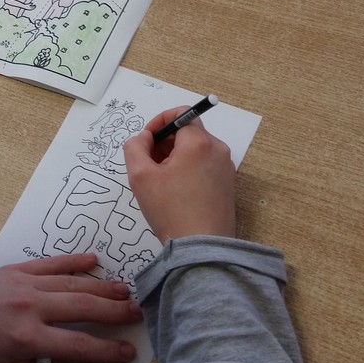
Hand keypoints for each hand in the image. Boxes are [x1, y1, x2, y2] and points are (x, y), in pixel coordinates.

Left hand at [0, 253, 140, 362]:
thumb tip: (71, 355)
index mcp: (27, 339)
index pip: (78, 347)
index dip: (106, 351)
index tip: (128, 351)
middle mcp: (30, 308)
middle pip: (83, 308)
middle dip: (114, 312)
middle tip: (139, 312)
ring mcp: (25, 283)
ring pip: (73, 283)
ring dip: (102, 286)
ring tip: (127, 290)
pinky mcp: (17, 268)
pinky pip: (52, 263)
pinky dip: (74, 261)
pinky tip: (94, 260)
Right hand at [124, 109, 235, 242]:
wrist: (201, 249)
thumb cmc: (170, 210)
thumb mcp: (140, 176)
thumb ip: (135, 147)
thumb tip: (144, 137)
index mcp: (199, 143)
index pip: (181, 114)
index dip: (160, 122)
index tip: (147, 140)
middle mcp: (217, 150)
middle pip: (188, 133)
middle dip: (165, 143)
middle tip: (148, 164)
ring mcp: (226, 168)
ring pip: (196, 150)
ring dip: (175, 158)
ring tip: (161, 182)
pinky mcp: (228, 185)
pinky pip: (205, 166)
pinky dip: (188, 170)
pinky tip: (176, 193)